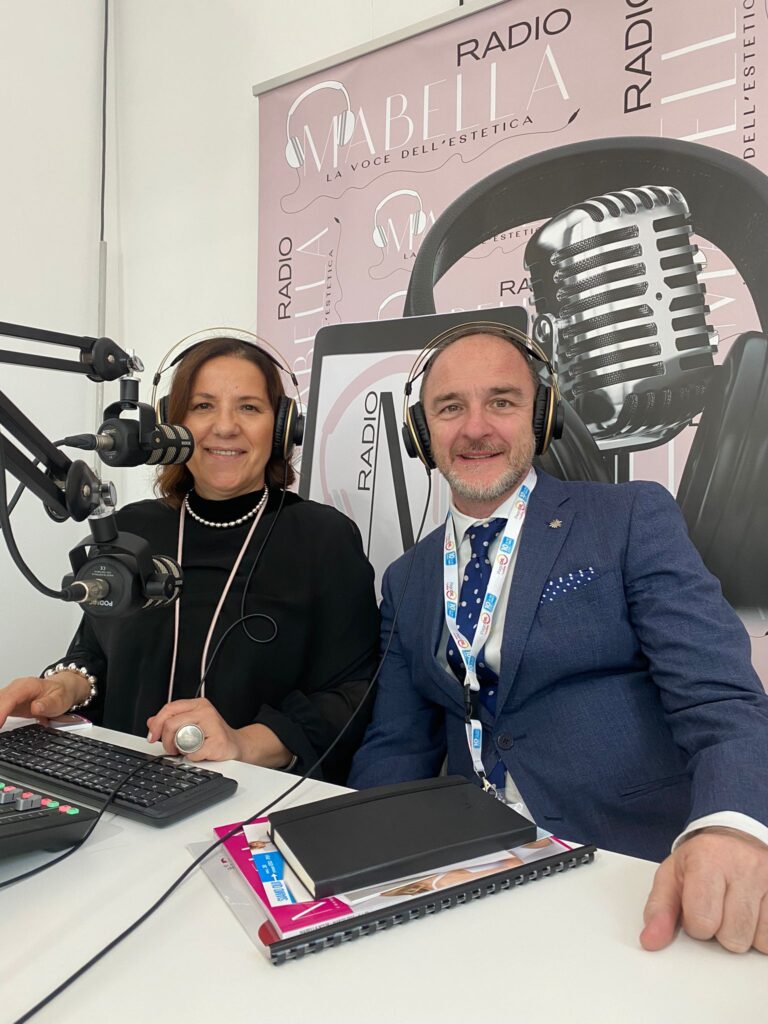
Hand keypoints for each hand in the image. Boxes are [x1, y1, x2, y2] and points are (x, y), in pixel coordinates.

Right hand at [0, 673, 88, 726]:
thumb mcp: (59, 700)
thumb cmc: (60, 693)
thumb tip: (36, 707)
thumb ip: (48, 704)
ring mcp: (11, 695)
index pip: (10, 698)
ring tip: (0, 726)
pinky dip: (0, 715)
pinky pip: (0, 707)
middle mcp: (16, 688)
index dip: (1, 711)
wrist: (63, 689)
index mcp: (28, 686)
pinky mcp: (9, 703)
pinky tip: (0, 724)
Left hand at [147, 698, 242, 760]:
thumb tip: (151, 722)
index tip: (152, 736)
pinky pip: (194, 752)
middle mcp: (205, 711)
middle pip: (171, 724)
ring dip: (179, 749)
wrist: (236, 745)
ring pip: (180, 737)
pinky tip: (200, 754)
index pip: (169, 708)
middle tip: (171, 748)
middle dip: (165, 741)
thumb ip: (171, 721)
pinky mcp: (217, 740)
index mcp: (198, 704)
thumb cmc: (213, 735)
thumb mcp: (191, 724)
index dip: (157, 724)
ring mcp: (213, 724)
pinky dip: (193, 757)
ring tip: (187, 750)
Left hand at [641, 828, 767, 953]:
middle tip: (718, 908)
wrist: (733, 839)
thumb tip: (650, 941)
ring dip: (743, 934)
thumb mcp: (671, 877)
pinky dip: (762, 934)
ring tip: (735, 909)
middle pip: (732, 937)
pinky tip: (753, 913)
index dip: (695, 924)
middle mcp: (744, 866)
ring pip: (757, 941)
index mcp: (708, 858)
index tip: (695, 908)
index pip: (702, 921)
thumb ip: (659, 910)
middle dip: (720, 931)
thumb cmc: (700, 861)